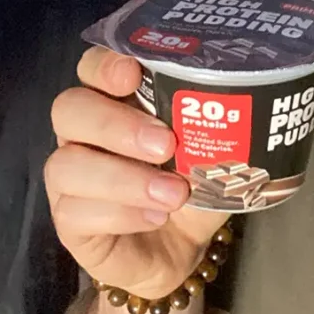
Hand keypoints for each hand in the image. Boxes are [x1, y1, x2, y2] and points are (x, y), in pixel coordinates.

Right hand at [46, 48, 225, 300]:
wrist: (181, 248)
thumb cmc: (192, 183)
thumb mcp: (211, 149)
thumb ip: (215, 123)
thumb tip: (247, 100)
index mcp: (113, 98)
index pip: (92, 65)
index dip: (105, 65)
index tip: (133, 74)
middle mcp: (82, 130)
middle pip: (69, 108)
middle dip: (116, 124)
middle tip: (165, 144)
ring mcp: (67, 175)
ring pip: (65, 164)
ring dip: (123, 179)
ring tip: (174, 194)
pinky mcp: (67, 220)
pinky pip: (74, 211)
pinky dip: (121, 214)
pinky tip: (156, 217)